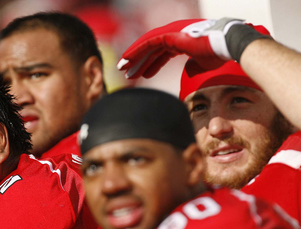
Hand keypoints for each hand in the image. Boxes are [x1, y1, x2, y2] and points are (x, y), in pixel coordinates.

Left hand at [118, 18, 266, 78]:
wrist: (227, 45)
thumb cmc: (218, 53)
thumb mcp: (201, 64)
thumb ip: (192, 67)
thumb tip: (188, 71)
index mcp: (181, 40)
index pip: (161, 52)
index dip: (150, 63)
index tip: (141, 74)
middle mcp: (174, 34)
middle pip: (151, 49)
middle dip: (138, 61)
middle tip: (127, 73)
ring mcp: (171, 32)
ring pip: (146, 46)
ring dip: (133, 57)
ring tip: (122, 69)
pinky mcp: (170, 35)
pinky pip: (148, 43)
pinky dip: (136, 51)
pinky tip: (126, 60)